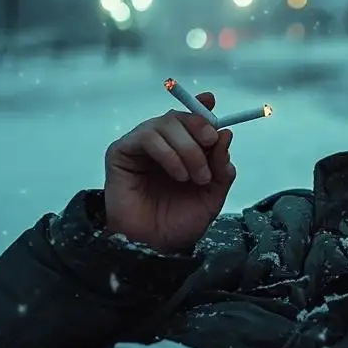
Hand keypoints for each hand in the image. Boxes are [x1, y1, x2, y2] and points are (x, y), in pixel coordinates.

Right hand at [103, 93, 234, 254]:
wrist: (154, 245)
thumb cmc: (180, 222)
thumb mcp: (211, 197)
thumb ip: (221, 169)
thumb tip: (226, 134)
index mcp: (181, 152)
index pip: (189, 120)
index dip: (200, 108)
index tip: (211, 101)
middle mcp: (160, 145)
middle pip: (178, 116)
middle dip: (200, 129)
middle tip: (212, 147)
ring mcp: (139, 147)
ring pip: (164, 124)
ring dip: (188, 148)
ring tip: (196, 177)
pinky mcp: (121, 153)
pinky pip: (146, 137)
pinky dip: (168, 153)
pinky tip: (178, 174)